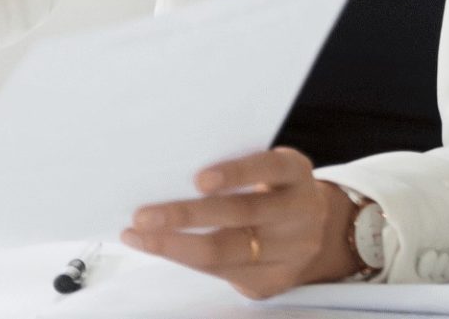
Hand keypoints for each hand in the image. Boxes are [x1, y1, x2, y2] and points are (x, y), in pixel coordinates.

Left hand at [119, 148, 361, 298]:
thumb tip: (165, 171)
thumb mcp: (261, 170)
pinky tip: (156, 247)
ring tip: (139, 235)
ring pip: (227, 251)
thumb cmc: (266, 190)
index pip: (269, 167)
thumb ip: (230, 168)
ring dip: (174, 244)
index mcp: (296, 174)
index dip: (235, 173)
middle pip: (242, 213)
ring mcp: (292, 251)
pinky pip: (223, 272)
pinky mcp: (274, 280)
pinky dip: (184, 258)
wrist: (308, 233)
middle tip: (143, 215)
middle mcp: (300, 212)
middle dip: (186, 215)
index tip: (198, 180)